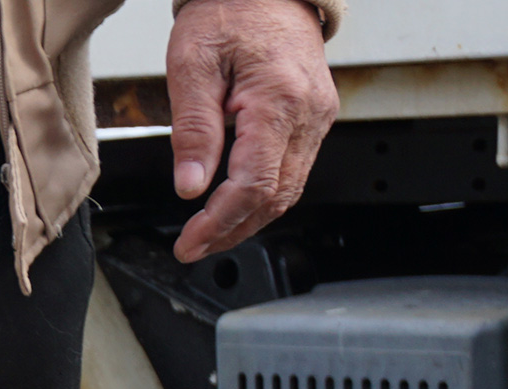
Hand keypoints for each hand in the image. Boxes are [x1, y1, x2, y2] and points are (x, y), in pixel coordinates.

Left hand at [166, 0, 337, 262]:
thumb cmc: (230, 12)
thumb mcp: (192, 65)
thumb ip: (193, 129)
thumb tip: (189, 186)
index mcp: (279, 101)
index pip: (254, 185)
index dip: (219, 223)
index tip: (189, 243)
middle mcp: (309, 113)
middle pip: (276, 197)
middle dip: (233, 230)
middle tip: (193, 246)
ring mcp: (318, 116)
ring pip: (289, 189)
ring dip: (249, 219)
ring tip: (209, 234)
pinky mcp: (315, 116)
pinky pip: (294, 169)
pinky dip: (264, 195)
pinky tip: (234, 204)